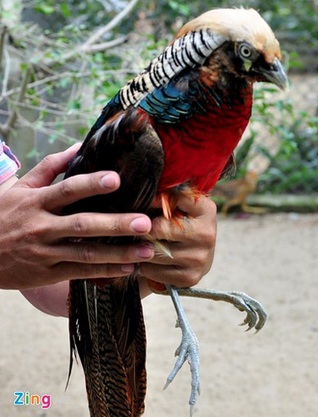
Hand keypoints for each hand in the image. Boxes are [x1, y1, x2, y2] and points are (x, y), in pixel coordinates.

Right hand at [0, 144, 154, 289]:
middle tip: (144, 223)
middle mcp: (42, 227)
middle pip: (82, 225)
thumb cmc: (4, 214)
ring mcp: (45, 252)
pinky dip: (105, 271)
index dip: (91, 184)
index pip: (67, 190)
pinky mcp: (48, 273)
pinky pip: (81, 272)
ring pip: (87, 254)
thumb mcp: (21, 188)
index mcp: (36, 202)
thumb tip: (79, 145)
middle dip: (115, 224)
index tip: (116, 179)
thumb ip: (51, 167)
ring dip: (119, 253)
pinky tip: (129, 268)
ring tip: (147, 251)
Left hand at [138, 194, 216, 296]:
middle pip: (159, 228)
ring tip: (140, 244)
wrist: (195, 258)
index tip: (146, 203)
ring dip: (140, 249)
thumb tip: (141, 195)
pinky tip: (149, 260)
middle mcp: (207, 234)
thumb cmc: (180, 226)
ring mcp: (200, 258)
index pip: (176, 198)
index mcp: (206, 210)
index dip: (154, 200)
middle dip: (144, 229)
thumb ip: (166, 197)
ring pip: (153, 251)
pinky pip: (153, 271)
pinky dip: (145, 266)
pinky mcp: (190, 277)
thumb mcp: (180, 206)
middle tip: (136, 229)